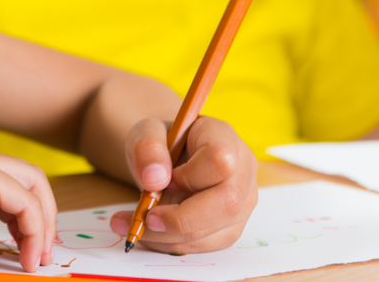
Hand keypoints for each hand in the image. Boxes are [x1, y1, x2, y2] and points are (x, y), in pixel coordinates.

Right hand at [0, 146, 56, 272]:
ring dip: (42, 223)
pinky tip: (26, 253)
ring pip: (31, 184)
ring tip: (37, 256)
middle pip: (26, 176)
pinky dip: (34, 229)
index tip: (27, 243)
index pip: (5, 179)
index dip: (23, 212)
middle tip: (42, 249)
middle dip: (42, 214)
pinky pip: (25, 202)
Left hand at [111, 117, 256, 253]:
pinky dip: (173, 244)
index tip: (165, 180)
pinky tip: (152, 234)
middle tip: (147, 218)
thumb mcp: (145, 133)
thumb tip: (155, 179)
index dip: (190, 176)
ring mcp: (242, 201)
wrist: (167, 161)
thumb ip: (147, 147)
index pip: (220, 161)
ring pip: (216, 230)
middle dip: (181, 219)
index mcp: (224, 137)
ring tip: (137, 227)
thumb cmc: (162, 144)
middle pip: (227, 203)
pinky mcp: (231, 226)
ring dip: (170, 237)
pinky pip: (207, 244)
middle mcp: (242, 169)